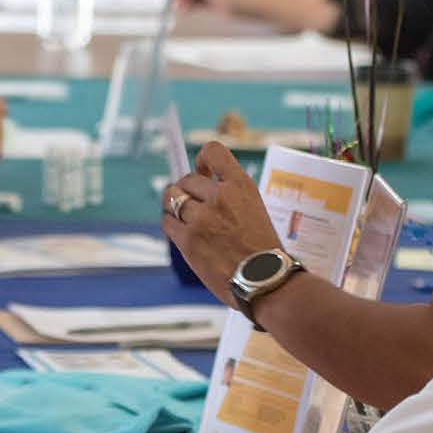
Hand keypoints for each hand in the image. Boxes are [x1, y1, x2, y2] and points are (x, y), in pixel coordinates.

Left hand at [162, 142, 287, 303]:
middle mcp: (220, 196)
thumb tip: (201, 183)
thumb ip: (229, 194)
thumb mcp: (254, 208)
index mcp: (241, 185)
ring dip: (175, 207)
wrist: (265, 281)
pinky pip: (168, 222)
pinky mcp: (189, 239)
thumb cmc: (262, 250)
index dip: (202, 160)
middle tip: (193, 206)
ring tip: (185, 219)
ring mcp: (202, 218)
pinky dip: (172, 225)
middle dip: (187, 191)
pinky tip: (183, 234)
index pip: (213, 151)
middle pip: (186, 180)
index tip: (203, 172)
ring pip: (171, 198)